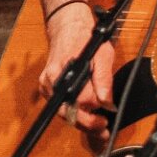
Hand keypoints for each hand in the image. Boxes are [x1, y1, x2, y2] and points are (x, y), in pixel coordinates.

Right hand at [36, 0, 117, 137]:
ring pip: (64, 113)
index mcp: (64, 71)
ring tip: (98, 127)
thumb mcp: (102, 54)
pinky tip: (86, 116)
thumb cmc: (85, 38)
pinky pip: (61, 106)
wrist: (67, 27)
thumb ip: (104, 79)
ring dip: (81, 122)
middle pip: (69, 112)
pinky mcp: (47, 88)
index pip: (82, 100)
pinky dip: (74, 113)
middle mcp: (51, 81)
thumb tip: (106, 103)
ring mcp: (47, 85)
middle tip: (104, 129)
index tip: (109, 112)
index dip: (97, 108)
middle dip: (88, 124)